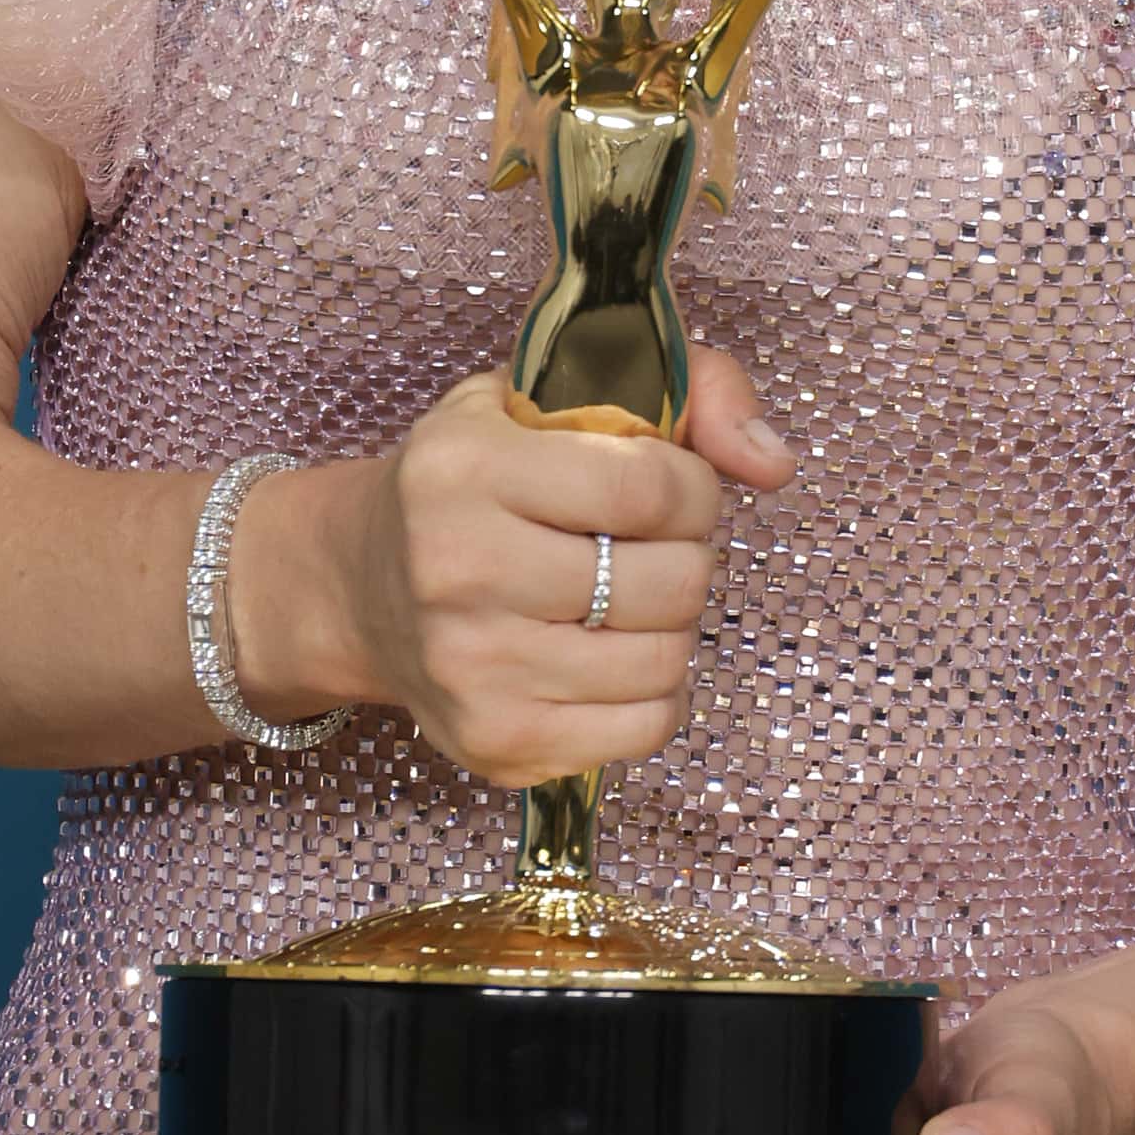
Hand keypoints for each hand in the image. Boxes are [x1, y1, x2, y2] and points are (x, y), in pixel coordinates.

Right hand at [235, 348, 791, 781]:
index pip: (649, 489)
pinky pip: (643, 728)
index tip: (677, 486)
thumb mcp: (552, 394)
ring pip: (665, 661)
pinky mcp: (495, 743)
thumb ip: (687, 390)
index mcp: (466, 468)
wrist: (360, 585)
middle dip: (687, 556)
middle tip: (652, 545)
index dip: (695, 488)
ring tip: (633, 597)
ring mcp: (474, 669)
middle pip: (667, 582)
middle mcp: (457, 571)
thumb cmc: (476, 477)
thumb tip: (774, 464)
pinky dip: (656, 690)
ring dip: (675, 625)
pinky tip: (616, 653)